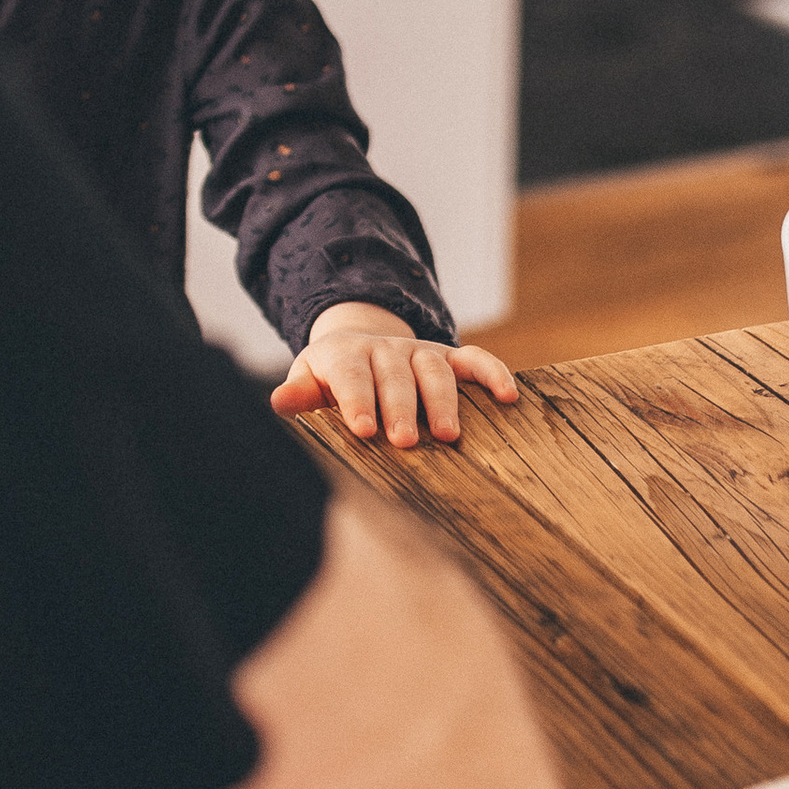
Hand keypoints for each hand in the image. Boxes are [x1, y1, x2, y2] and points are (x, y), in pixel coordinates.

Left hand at [271, 307, 519, 449]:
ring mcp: (420, 352)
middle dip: (401, 407)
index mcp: (347, 355)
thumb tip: (280, 402)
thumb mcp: (309, 381)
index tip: (364, 429)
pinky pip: (474, 359)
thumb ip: (299, 393)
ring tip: (448, 435)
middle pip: (396, 375)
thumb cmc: (330, 378)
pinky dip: (492, 373)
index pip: (352, 375)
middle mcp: (386, 349)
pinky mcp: (450, 357)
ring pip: (435, 369)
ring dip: (443, 400)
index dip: (358, 400)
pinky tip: (508, 396)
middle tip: (405, 441)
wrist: (359, 347)